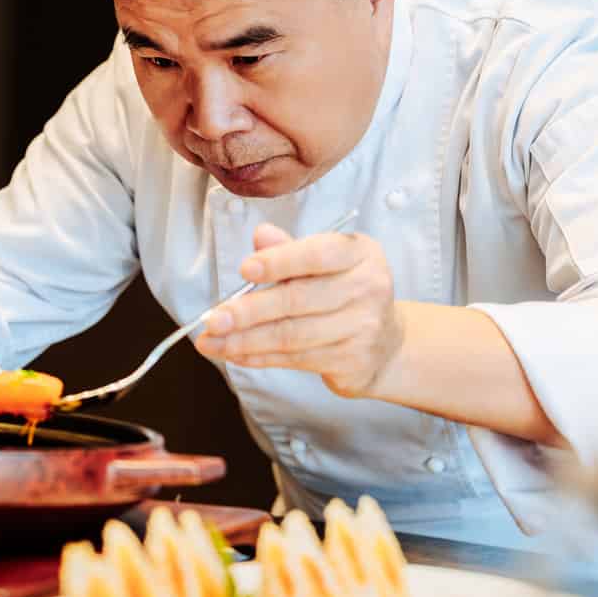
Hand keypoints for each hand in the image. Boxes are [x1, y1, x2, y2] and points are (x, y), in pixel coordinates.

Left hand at [193, 223, 403, 398]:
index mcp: (360, 254)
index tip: (244, 269)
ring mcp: (362, 328)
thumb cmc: (343, 293)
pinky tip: (234, 353)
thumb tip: (260, 236)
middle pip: (298, 299)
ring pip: (291, 335)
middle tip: (214, 318)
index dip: (279, 261)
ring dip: (244, 340)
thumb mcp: (324, 263)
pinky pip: (294, 359)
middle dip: (248, 311)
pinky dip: (258, 357)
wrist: (386, 345)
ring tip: (211, 341)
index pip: (318, 254)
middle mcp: (367, 288)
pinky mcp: (351, 360)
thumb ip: (290, 250)